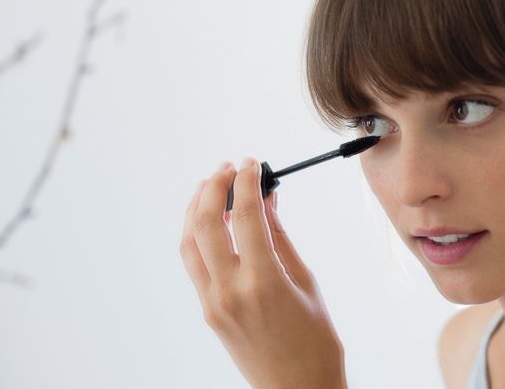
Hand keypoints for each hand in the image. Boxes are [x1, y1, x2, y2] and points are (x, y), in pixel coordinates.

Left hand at [180, 158, 347, 388]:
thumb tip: (267, 201)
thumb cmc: (315, 342)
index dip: (246, 182)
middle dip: (213, 187)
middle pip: (205, 224)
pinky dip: (198, 235)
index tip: (252, 163)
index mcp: (263, 281)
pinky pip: (195, 264)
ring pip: (190, 243)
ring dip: (195, 209)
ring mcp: (213, 303)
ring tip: (212, 186)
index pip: (244, 216)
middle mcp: (230, 290)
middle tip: (229, 167)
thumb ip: (281, 238)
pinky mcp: (208, 312)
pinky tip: (212, 222)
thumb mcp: (306, 282)